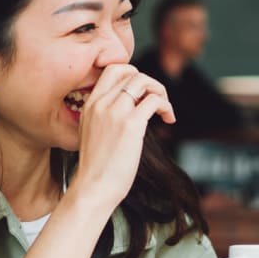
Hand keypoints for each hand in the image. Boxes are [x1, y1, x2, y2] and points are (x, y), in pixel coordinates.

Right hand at [70, 64, 174, 212]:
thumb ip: (106, 116)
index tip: (142, 92)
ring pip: (143, 81)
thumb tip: (133, 107)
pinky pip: (154, 100)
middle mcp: (101, 103)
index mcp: (90, 104)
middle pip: (130, 72)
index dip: (132, 74)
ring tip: (164, 109)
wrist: (93, 188)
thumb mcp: (93, 133)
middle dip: (149, 82)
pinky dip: (166, 106)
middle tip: (157, 100)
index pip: (112, 69)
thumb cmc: (97, 168)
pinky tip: (168, 119)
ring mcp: (115, 112)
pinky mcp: (131, 125)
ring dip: (160, 91)